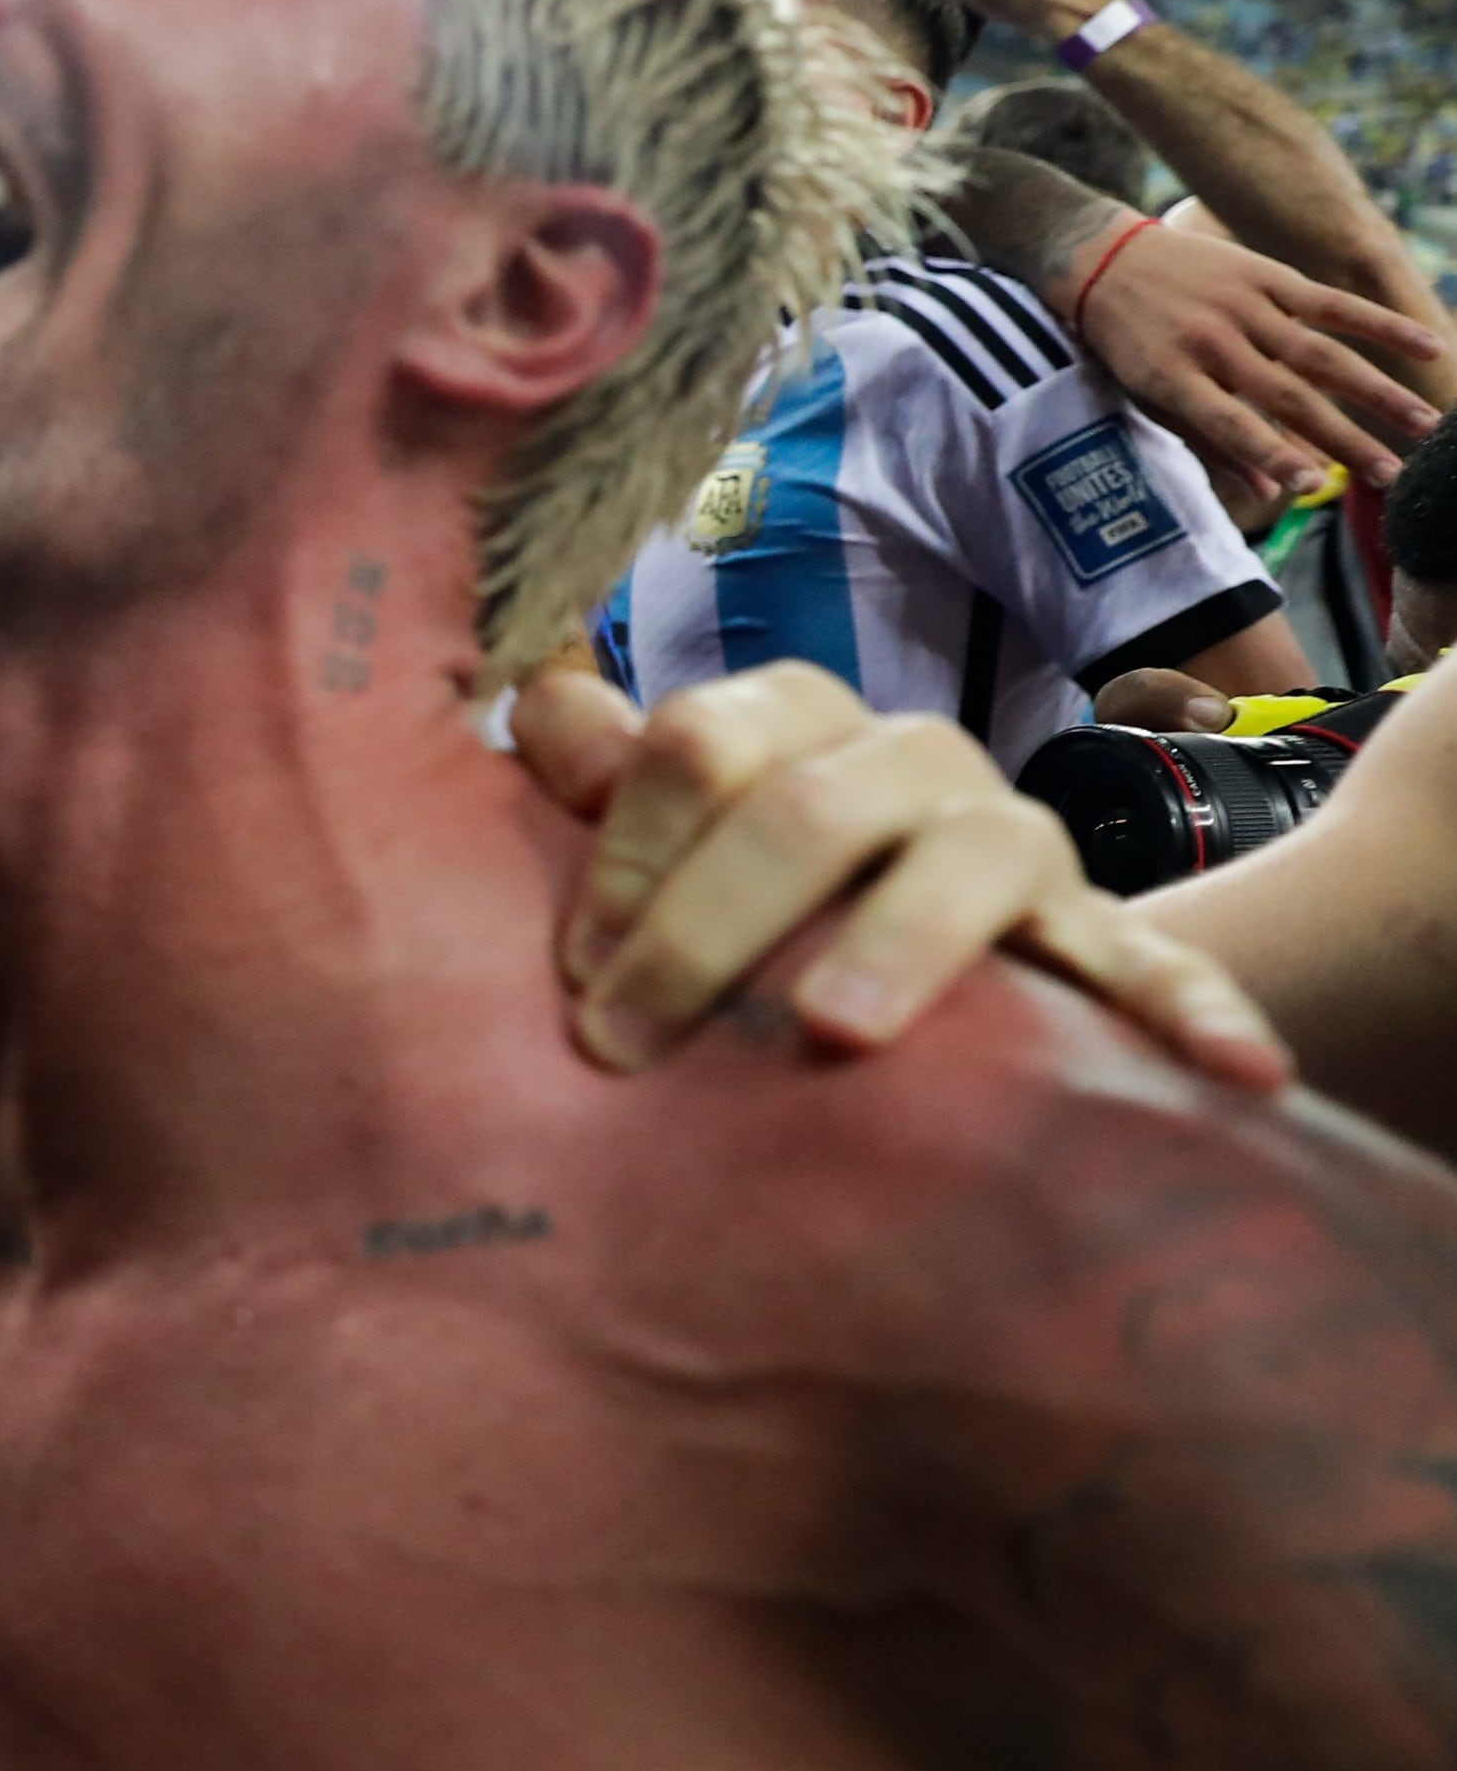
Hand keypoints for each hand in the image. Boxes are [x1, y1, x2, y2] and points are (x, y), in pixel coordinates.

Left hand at [515, 663, 1289, 1086]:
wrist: (906, 961)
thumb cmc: (742, 895)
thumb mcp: (662, 834)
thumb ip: (598, 777)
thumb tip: (537, 699)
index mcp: (791, 723)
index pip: (699, 745)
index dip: (626, 855)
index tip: (575, 972)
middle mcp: (907, 763)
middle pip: (809, 810)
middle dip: (709, 926)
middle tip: (624, 1039)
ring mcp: (1012, 844)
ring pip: (970, 858)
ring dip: (900, 944)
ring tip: (834, 1032)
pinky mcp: (1095, 937)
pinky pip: (1156, 966)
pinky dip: (1193, 1010)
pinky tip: (1234, 1071)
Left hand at [1071, 224, 1440, 494]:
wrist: (1103, 259)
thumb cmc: (1127, 342)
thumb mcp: (1145, 395)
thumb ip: (1206, 439)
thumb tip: (1267, 489)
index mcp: (1174, 378)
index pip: (1230, 424)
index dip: (1271, 454)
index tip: (1312, 486)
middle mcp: (1212, 343)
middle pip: (1290, 398)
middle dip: (1346, 440)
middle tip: (1393, 475)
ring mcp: (1243, 308)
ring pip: (1322, 356)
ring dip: (1378, 393)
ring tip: (1423, 425)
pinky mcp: (1268, 277)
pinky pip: (1334, 304)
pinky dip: (1382, 326)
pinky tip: (1430, 347)